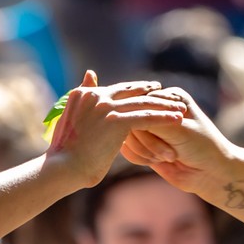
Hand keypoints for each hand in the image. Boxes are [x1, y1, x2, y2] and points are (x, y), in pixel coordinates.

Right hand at [45, 70, 186, 189]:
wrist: (63, 168)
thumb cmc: (65, 153)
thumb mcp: (70, 121)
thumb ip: (83, 99)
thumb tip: (89, 75)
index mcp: (84, 94)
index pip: (118, 88)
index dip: (138, 89)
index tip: (152, 90)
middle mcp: (95, 95)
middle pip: (133, 92)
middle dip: (155, 94)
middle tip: (172, 96)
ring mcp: (105, 107)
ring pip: (143, 103)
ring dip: (164, 105)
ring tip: (180, 108)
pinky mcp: (115, 120)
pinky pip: (146, 117)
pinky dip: (163, 118)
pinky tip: (177, 119)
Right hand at [121, 87, 234, 192]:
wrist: (211, 174)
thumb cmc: (201, 146)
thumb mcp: (178, 130)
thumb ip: (150, 121)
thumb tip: (121, 116)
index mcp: (170, 97)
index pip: (142, 103)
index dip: (148, 124)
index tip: (171, 139)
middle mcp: (158, 109)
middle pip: (131, 119)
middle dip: (147, 141)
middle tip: (171, 155)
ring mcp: (150, 128)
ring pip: (127, 136)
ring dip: (144, 150)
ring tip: (168, 158)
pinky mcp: (145, 145)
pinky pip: (128, 149)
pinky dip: (138, 157)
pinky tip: (155, 162)